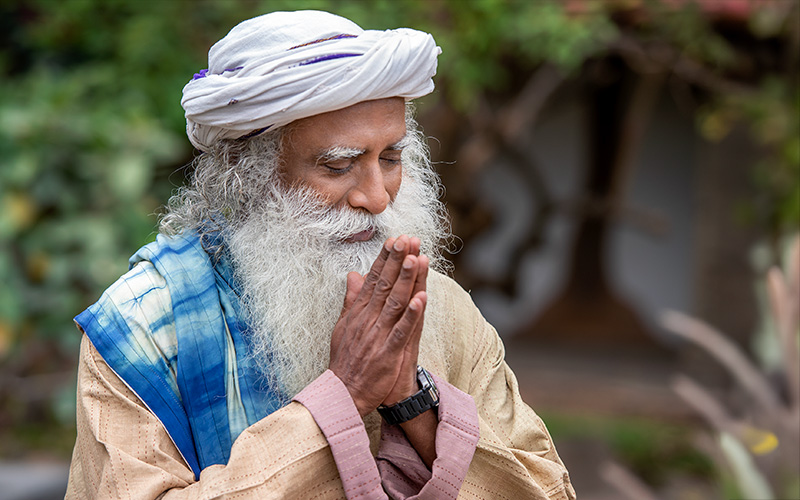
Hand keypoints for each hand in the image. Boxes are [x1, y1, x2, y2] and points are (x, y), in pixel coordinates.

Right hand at [329, 235, 428, 416]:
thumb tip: (353, 275)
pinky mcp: (388, 352)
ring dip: (407, 280)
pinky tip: (422, 298)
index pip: (374, 280)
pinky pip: (402, 331)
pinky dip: (412, 315)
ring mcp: (378, 335)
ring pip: (395, 302)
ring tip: (417, 258)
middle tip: (408, 238)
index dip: (385, 259)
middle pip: (385, 285)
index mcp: (359, 313)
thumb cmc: (346, 360)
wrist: (343, 394)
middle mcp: (368, 320)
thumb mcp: (343, 326)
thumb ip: (351, 300)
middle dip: (397, 261)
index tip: (396, 239)